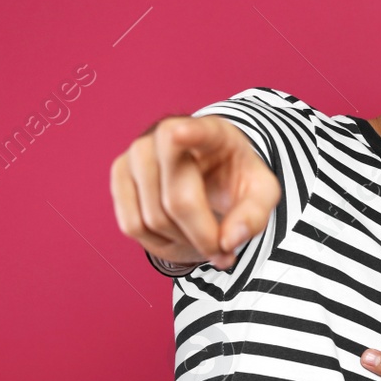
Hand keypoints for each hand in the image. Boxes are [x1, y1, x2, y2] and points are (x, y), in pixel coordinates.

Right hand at [110, 115, 281, 269]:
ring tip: (201, 235)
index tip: (181, 133)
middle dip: (203, 236)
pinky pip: (131, 224)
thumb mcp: (261, 193)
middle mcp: (167, 133)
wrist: (208, 171)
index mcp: (213, 131)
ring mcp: (138, 152)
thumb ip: (254, 215)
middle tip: (222, 249)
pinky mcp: (119, 172)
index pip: (198, 131)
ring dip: (181, 241)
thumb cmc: (235, 179)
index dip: (189, 134)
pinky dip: (156, 242)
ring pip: (152, 218)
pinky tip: (176, 233)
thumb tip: (229, 241)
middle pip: (178, 200)